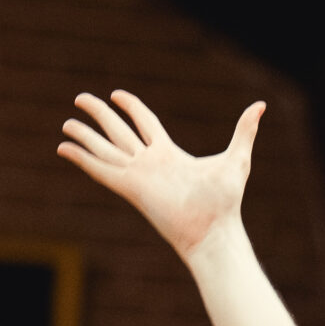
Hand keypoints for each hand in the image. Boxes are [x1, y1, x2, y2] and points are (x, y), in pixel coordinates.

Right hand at [57, 90, 260, 261]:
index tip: (116, 94)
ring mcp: (137, 175)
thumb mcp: (237, 159)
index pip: (144, 122)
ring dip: (84, 136)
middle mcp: (149, 163)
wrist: (214, 231)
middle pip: (118, 131)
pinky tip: (64, 149)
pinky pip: (100, 170)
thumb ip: (244, 130)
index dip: (131, 107)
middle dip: (99, 115)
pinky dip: (82, 159)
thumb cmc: (225, 202)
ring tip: (64, 123)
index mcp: (169, 153)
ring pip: (104, 148)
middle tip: (79, 99)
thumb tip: (260, 105)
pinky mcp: (130, 188)